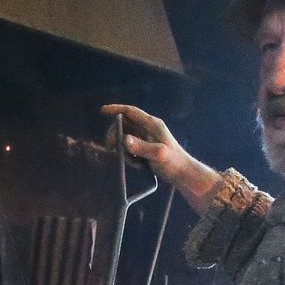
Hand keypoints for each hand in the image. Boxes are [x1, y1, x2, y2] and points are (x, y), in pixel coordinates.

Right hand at [99, 104, 221, 205]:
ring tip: (130, 161)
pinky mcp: (144, 147)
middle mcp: (147, 128)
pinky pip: (128, 147)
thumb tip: (124, 140)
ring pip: (124, 136)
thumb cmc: (174, 162)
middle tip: (111, 148)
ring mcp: (145, 137)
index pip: (130, 112)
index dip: (116, 110)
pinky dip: (126, 154)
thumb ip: (142, 147)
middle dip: (115, 134)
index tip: (102, 111)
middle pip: (124, 124)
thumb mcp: (158, 154)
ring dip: (121, 147)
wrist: (182, 174)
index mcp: (152, 124)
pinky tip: (135, 163)